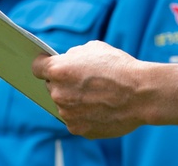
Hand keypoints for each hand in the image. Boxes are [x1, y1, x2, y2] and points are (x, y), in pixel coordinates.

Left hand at [32, 41, 146, 138]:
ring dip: (73, 99)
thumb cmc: (119, 67)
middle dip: (63, 82)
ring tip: (95, 95)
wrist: (140, 94)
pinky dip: (84, 114)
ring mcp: (67, 113)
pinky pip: (75, 119)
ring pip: (64, 104)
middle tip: (82, 80)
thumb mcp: (94, 49)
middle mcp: (58, 93)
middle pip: (51, 86)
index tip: (47, 65)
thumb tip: (67, 62)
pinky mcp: (78, 129)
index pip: (37, 67)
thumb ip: (74, 57)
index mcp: (58, 70)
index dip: (43, 65)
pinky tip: (100, 108)